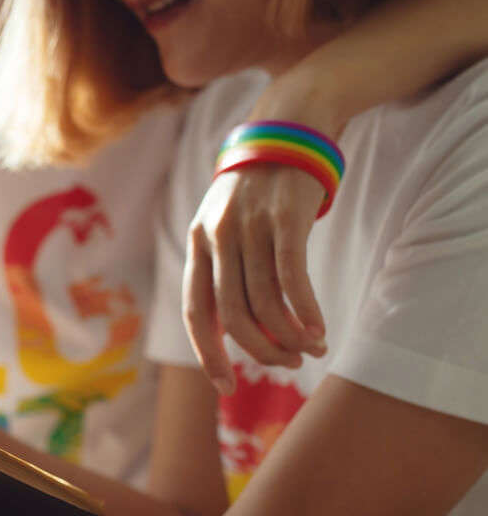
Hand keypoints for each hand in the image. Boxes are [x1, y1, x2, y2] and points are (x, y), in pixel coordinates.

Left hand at [183, 166, 328, 394]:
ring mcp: (250, 226)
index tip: (226, 387)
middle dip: (260, 349)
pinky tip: (319, 329)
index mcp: (197, 244)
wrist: (287, 127)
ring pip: (265, 300)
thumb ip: (222, 271)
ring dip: (290, 335)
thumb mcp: (226, 225)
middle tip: (288, 364)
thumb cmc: (258, 191)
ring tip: (312, 347)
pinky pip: (293, 278)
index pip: (196, 312)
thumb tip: (231, 332)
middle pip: (233, 313)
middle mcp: (217, 237)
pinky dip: (306, 310)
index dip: (209, 354)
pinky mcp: (285, 217)